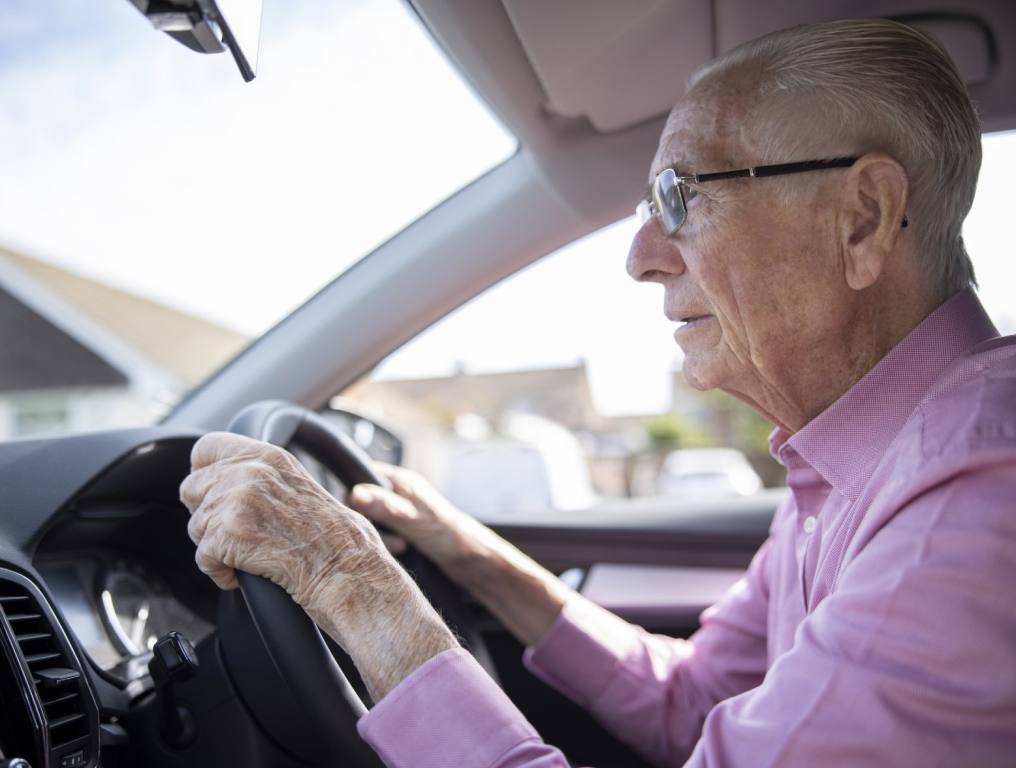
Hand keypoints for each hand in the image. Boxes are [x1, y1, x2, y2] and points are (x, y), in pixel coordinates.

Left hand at [179, 433, 458, 699]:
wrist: (348, 569)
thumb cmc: (336, 538)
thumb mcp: (300, 485)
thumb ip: (262, 476)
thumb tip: (226, 481)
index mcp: (268, 455)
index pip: (206, 447)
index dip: (204, 473)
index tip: (212, 492)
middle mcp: (249, 471)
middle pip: (192, 488)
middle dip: (208, 515)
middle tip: (237, 533)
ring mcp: (237, 501)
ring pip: (195, 526)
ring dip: (216, 547)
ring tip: (249, 554)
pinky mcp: (228, 535)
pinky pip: (202, 557)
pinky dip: (220, 572)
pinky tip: (244, 573)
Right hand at [347, 463, 486, 566]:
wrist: (476, 561)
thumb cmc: (450, 535)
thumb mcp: (412, 519)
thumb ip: (383, 507)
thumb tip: (354, 494)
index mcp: (402, 482)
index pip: (362, 476)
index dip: (353, 495)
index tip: (356, 515)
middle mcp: (400, 494)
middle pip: (363, 503)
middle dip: (369, 522)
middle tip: (387, 537)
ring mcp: (402, 513)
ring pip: (373, 522)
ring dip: (380, 537)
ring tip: (400, 547)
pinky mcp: (404, 532)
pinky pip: (383, 536)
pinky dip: (386, 545)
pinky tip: (400, 553)